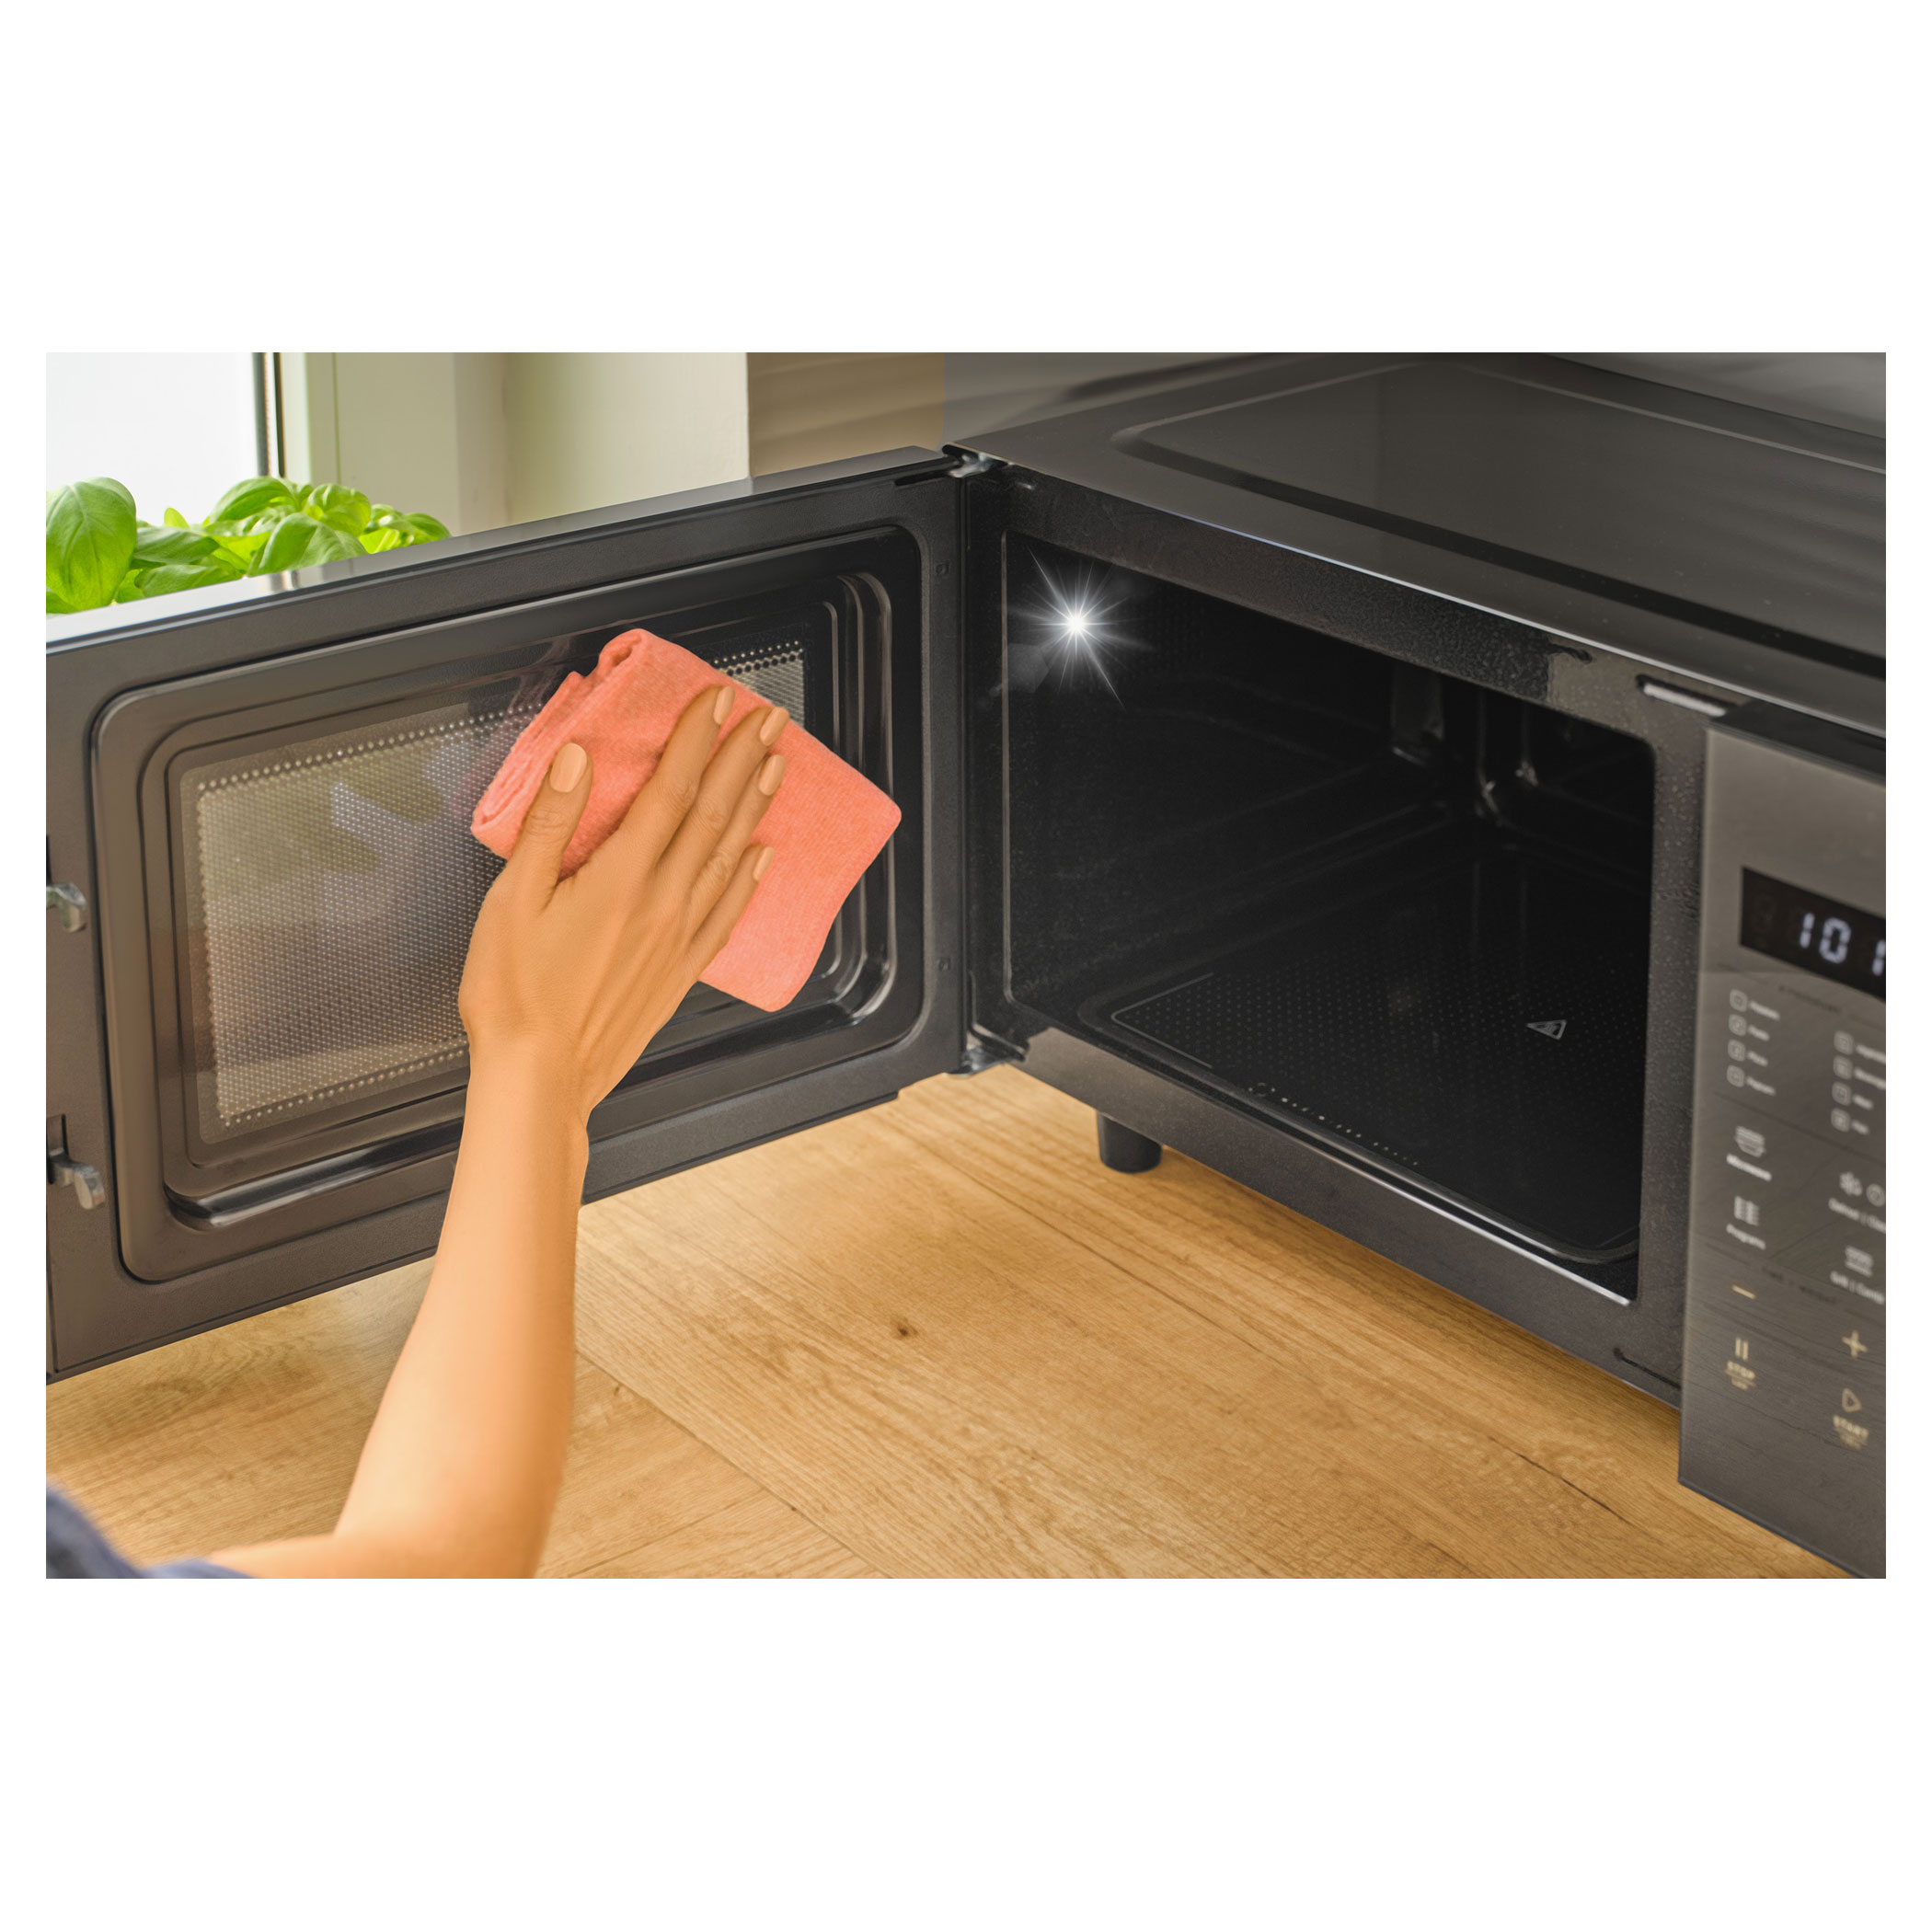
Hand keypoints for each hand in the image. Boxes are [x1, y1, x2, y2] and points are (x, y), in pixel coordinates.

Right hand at [458, 686, 787, 1124]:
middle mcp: (662, 903)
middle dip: (741, 759)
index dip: (696, 740)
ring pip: (728, 857)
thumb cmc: (514, 996)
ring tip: (775, 766)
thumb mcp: (512, 900)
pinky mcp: (681, 970)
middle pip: (712, 815)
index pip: (671, 791)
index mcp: (620, 878)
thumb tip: (575, 761)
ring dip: (754, 806)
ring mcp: (678, 938)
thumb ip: (549, 826)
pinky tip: (763, 857)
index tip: (716, 701)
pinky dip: (749, 878)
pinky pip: (727, 913)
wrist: (541, 1078)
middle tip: (770, 718)